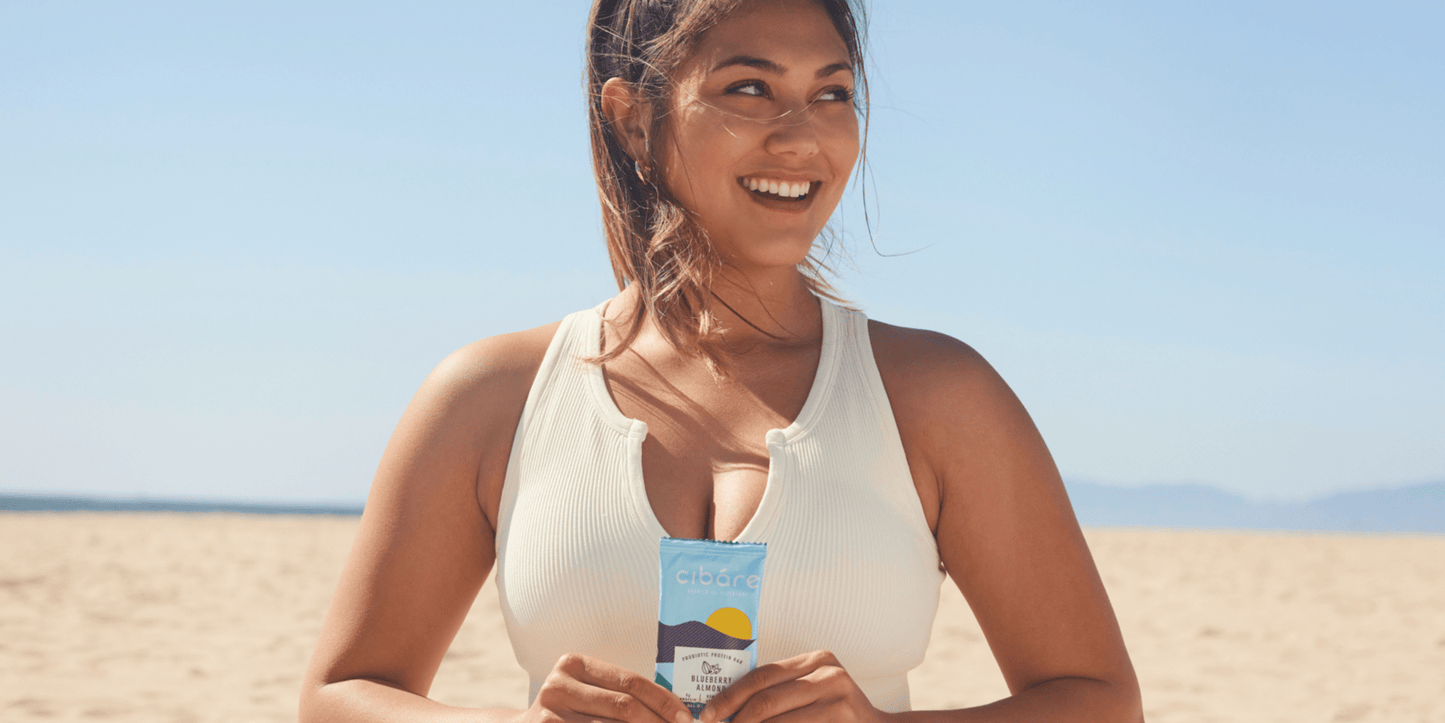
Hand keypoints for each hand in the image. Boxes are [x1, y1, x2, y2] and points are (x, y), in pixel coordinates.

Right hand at [527, 653, 693, 722]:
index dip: (662, 701)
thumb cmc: (570, 712)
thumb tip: (674, 712)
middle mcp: (558, 686)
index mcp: (573, 664)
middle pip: (624, 707)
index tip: (685, 718)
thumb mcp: (588, 693)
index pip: (629, 682)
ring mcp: (548, 716)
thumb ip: (621, 695)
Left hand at [699, 650, 889, 722]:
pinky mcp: (843, 718)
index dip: (730, 695)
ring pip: (778, 721)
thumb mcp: (811, 692)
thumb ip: (779, 693)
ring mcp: (839, 698)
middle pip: (767, 699)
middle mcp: (829, 673)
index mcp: (816, 659)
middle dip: (735, 719)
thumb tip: (724, 709)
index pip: (762, 675)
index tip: (707, 714)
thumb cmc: (837, 715)